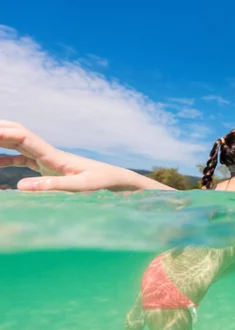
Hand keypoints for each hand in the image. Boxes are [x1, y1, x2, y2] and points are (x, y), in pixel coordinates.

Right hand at [0, 120, 174, 191]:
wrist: (119, 180)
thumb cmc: (104, 183)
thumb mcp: (80, 187)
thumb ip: (53, 186)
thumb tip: (20, 186)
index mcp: (54, 156)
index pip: (21, 137)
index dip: (2, 133)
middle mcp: (48, 153)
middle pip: (15, 133)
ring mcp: (47, 159)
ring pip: (16, 144)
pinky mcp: (50, 168)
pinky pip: (22, 159)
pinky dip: (5, 159)